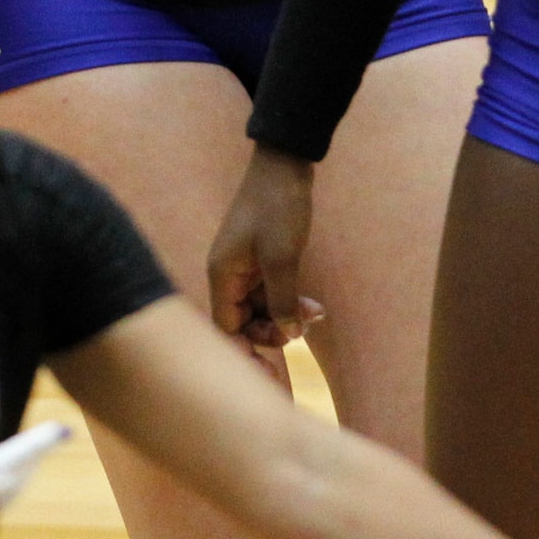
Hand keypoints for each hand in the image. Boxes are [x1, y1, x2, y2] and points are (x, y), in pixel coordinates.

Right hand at [207, 150, 326, 366]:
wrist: (286, 164)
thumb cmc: (277, 207)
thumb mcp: (282, 258)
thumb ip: (282, 300)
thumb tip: (287, 335)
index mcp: (223, 275)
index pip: (226, 329)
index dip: (244, 353)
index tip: (267, 373)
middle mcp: (229, 274)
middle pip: (243, 322)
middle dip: (271, 333)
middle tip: (299, 335)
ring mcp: (245, 267)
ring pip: (261, 307)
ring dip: (286, 316)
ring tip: (316, 315)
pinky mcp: (262, 259)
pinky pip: (272, 291)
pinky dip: (291, 300)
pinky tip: (314, 306)